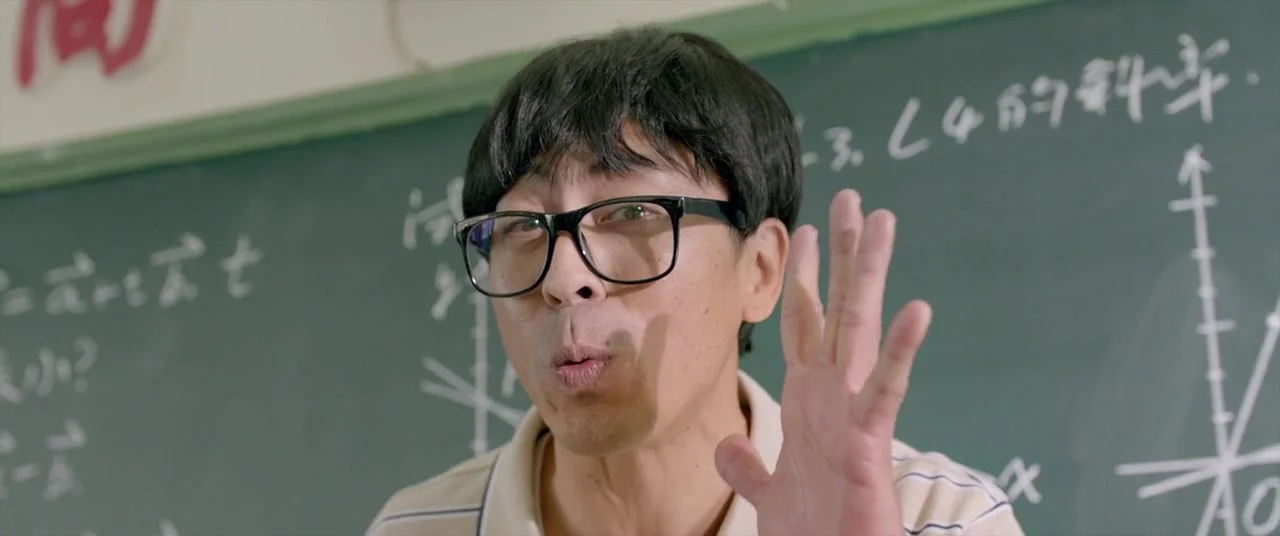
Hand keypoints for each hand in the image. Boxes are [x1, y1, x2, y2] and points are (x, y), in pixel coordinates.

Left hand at [714, 189, 933, 534]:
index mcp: (810, 402)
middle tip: (854, 198)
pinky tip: (919, 308)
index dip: (802, 278)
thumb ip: (748, 466)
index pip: (803, 324)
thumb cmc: (812, 534)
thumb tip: (728, 444)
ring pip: (864, 331)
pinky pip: (886, 390)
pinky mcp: (870, 443)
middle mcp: (834, 397)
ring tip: (885, 220)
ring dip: (871, 276)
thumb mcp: (767, 492)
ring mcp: (854, 414)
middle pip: (838, 311)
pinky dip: (903, 352)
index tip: (804, 229)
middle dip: (844, 255)